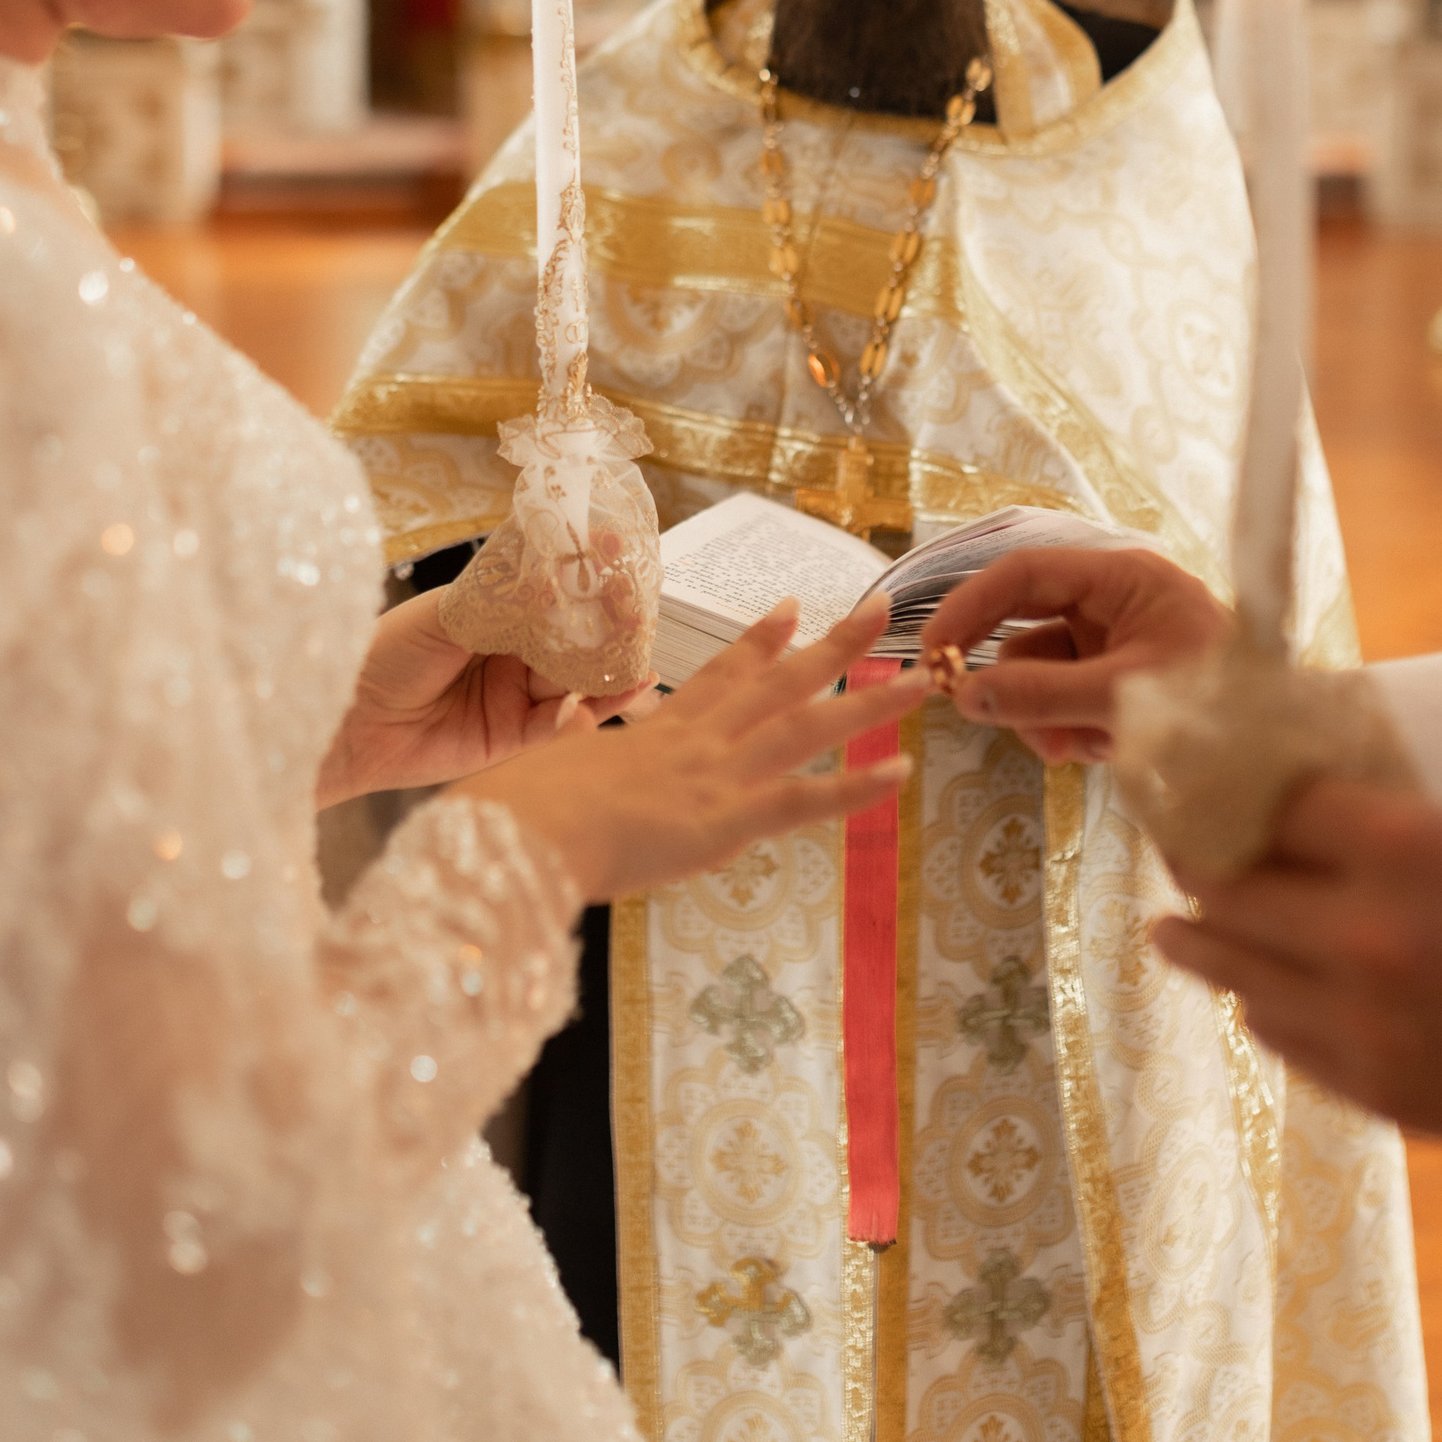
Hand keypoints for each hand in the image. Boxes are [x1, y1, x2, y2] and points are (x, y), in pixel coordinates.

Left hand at [315, 588, 642, 810]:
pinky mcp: (510, 738)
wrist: (346, 721)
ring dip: (608, 681)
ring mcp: (515, 696)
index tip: (617, 560)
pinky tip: (586, 712)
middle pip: (575, 641)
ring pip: (574, 686)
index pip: (555, 595)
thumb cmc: (385, 654)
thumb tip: (554, 581)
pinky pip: (553, 729)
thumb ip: (502, 604)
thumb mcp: (444, 617)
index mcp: (498, 613)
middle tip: (643, 623)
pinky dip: (575, 721)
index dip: (587, 582)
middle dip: (611, 633)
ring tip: (641, 673)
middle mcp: (513, 653)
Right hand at [458, 596, 919, 906]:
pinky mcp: (728, 819)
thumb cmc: (519, 810)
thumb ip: (576, 761)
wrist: (522, 832)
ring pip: (810, 726)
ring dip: (870, 701)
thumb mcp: (551, 770)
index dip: (761, 642)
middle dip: (835, 644)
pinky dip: (856, 788)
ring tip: (921, 679)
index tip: (791, 609)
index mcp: (657, 732)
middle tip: (883, 609)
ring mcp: (718, 775)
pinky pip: (806, 800)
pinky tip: (900, 772)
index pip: (721, 676)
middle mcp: (698, 741)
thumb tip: (569, 759)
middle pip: (780, 682)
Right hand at [918, 545, 1229, 761]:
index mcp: (1123, 578)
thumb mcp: (1123, 697)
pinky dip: (1069, 728)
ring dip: (1043, 715)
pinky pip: (1066, 698)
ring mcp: (1116, 644)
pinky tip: (1096, 752)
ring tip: (1074, 749)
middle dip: (1009, 674)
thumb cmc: (1218, 707)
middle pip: (1026, 623)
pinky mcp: (1120, 684)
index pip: (1024, 573)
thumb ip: (1042, 695)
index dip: (970, 606)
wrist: (1282, 762)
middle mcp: (1115, 602)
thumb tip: (965, 696)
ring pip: (1042, 671)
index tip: (933, 652)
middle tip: (968, 707)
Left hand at [1154, 777, 1441, 1149]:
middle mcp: (1364, 927)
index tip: (1196, 795)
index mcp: (1401, 842)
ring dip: (1200, 946)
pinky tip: (1254, 996)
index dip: (1224, 797)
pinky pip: (1280, 1037)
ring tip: (1173, 933)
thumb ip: (1374, 835)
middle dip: (1191, 869)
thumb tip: (1279, 826)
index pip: (1266, 804)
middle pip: (1226, 887)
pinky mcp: (1373, 1086)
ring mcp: (1361, 1017)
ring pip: (1234, 972)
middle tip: (1170, 859)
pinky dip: (1261, 1008)